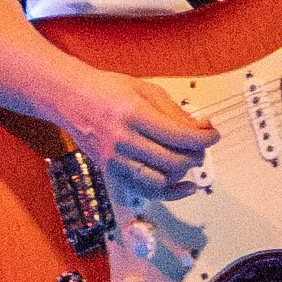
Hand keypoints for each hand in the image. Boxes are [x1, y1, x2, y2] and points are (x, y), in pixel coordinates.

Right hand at [62, 66, 209, 203]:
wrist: (69, 98)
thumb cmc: (105, 89)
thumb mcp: (145, 89)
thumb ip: (175, 111)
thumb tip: (201, 129)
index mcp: (133, 114)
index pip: (180, 136)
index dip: (205, 139)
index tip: (213, 135)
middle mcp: (123, 140)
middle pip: (174, 161)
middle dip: (196, 154)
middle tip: (200, 145)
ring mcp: (115, 159)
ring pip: (161, 180)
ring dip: (183, 172)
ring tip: (187, 159)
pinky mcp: (110, 171)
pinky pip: (145, 190)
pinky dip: (169, 192)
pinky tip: (185, 186)